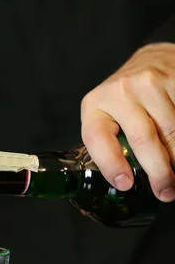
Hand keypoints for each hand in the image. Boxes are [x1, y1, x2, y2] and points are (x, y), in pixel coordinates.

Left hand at [80, 42, 174, 202]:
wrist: (156, 59)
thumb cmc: (128, 99)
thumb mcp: (107, 115)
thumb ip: (107, 146)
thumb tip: (99, 204)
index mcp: (95, 104)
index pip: (98, 138)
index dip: (111, 164)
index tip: (125, 185)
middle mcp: (120, 91)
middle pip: (143, 140)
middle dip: (158, 173)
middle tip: (166, 192)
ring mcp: (151, 84)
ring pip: (171, 132)